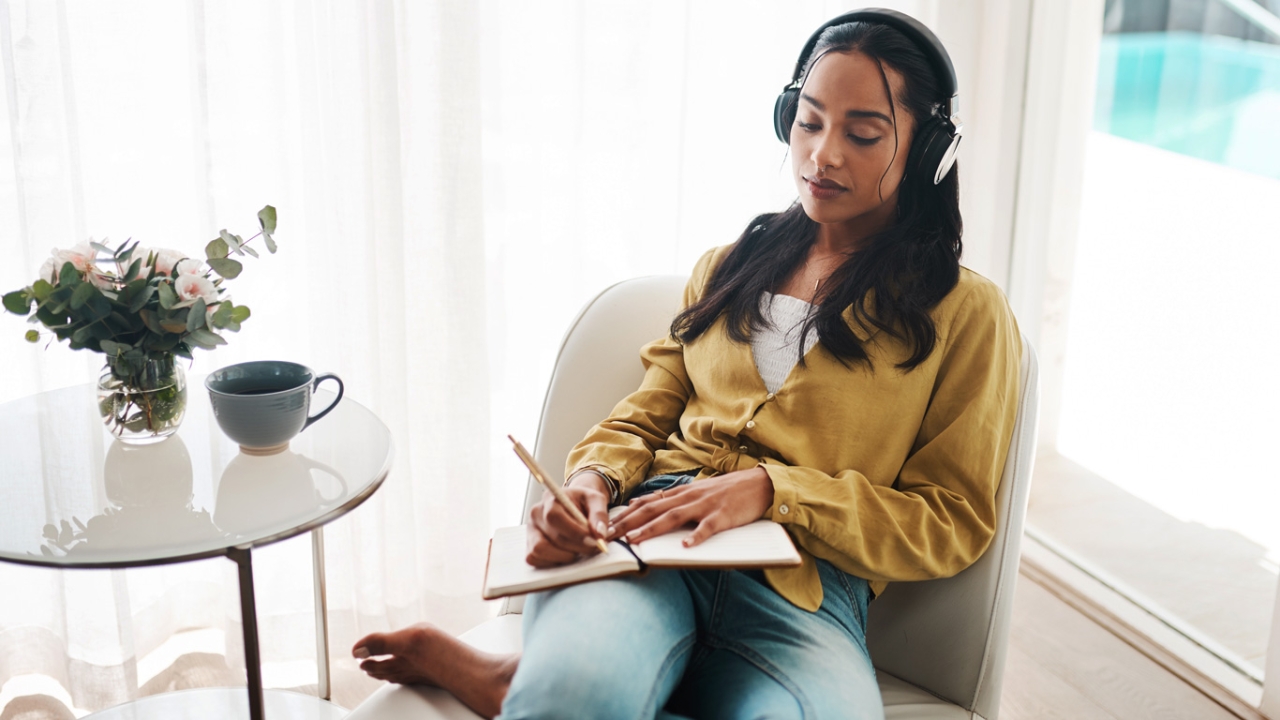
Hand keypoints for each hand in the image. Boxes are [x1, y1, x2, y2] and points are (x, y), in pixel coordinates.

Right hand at [526, 472, 611, 567]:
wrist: (575, 505)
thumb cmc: (584, 502)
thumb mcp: (596, 500)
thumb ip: (599, 515)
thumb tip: (600, 535)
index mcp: (550, 499)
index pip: (554, 517)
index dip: (574, 532)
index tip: (593, 541)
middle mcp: (536, 515)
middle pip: (552, 536)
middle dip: (577, 547)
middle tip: (593, 548)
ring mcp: (531, 531)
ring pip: (540, 550)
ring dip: (564, 556)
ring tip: (578, 550)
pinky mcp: (529, 546)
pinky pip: (535, 559)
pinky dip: (553, 562)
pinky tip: (567, 554)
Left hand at [609, 467, 773, 547]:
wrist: (758, 483)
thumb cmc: (726, 491)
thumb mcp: (695, 491)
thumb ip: (671, 499)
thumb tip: (642, 505)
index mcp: (681, 493)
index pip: (646, 503)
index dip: (625, 515)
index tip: (605, 526)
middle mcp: (688, 498)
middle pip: (652, 510)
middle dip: (628, 523)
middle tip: (608, 536)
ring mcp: (705, 506)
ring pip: (673, 517)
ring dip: (652, 529)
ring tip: (635, 540)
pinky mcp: (723, 516)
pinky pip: (708, 527)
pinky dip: (696, 536)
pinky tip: (686, 547)